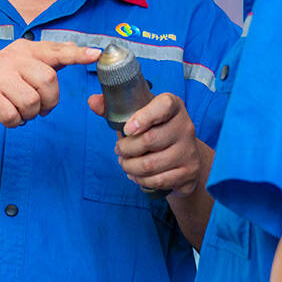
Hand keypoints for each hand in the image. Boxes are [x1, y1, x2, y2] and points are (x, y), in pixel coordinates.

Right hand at [0, 40, 99, 136]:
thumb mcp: (22, 70)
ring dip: (29, 114)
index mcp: (23, 50)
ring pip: (32, 101)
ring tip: (17, 110)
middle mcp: (11, 58)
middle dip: (48, 101)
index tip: (96, 55)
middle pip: (48, 80)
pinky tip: (4, 116)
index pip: (55, 50)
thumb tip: (74, 47)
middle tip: (37, 107)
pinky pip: (14, 115)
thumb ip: (47, 61)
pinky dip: (13, 122)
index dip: (77, 54)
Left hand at [86, 91, 203, 194]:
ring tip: (124, 163)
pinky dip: (140, 180)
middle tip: (119, 149)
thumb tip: (92, 101)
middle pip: (150, 140)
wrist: (184, 155)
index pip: (163, 106)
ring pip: (150, 164)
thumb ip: (115, 108)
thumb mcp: (139, 115)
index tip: (127, 129)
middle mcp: (185, 127)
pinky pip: (157, 180)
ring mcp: (188, 151)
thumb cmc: (156, 130)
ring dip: (129, 166)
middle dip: (126, 148)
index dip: (143, 117)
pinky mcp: (188, 172)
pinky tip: (135, 175)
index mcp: (174, 106)